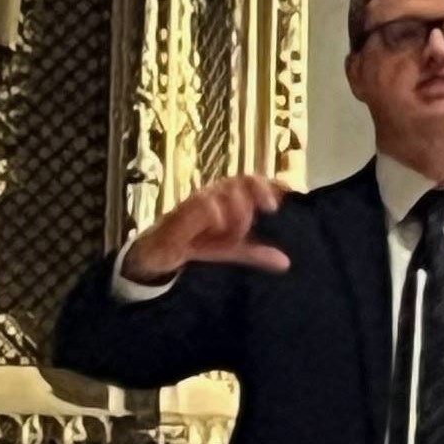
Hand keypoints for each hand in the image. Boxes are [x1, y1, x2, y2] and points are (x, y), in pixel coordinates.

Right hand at [120, 175, 290, 282]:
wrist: (155, 255)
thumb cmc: (194, 243)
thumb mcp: (229, 250)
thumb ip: (255, 253)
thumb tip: (285, 262)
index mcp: (224, 199)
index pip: (249, 181)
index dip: (269, 183)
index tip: (287, 193)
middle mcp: (210, 196)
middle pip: (236, 181)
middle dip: (256, 191)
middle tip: (269, 208)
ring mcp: (192, 206)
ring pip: (217, 193)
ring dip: (236, 205)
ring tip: (244, 225)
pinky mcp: (176, 220)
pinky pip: (195, 209)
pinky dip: (211, 212)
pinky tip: (221, 223)